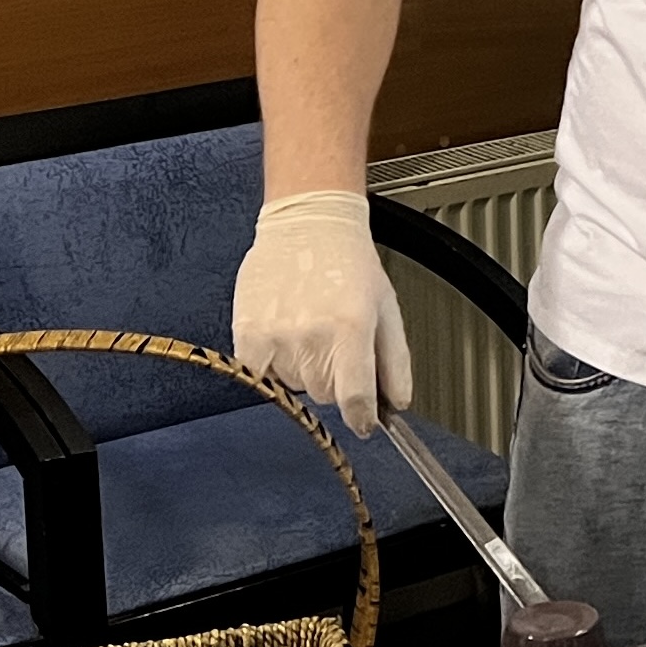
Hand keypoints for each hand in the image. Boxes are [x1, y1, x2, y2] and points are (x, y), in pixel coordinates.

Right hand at [232, 191, 412, 434]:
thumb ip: (395, 361)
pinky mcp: (248, 332)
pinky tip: (285, 331)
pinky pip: (262, 374)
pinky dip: (274, 363)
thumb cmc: (350, 263)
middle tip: (335, 343)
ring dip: (304, 368)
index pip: (355, 398)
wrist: (308, 224)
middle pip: (324, 394)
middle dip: (334, 378)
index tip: (364, 422)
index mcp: (351, 329)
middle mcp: (312, 335)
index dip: (362, 417)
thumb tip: (398, 403)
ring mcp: (276, 335)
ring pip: (294, 385)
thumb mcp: (387, 309)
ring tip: (309, 327)